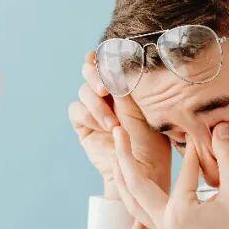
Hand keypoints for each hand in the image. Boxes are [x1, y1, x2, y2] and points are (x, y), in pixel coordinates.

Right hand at [68, 50, 171, 196]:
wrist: (140, 172)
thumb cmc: (152, 142)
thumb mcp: (144, 110)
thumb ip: (127, 87)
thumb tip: (114, 66)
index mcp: (125, 84)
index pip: (109, 61)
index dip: (104, 56)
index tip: (105, 56)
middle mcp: (108, 93)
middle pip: (90, 70)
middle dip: (95, 75)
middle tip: (104, 88)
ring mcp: (94, 108)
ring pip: (83, 91)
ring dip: (96, 105)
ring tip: (113, 125)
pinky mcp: (83, 124)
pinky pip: (76, 109)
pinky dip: (88, 115)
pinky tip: (104, 128)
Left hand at [112, 121, 228, 228]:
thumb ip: (227, 156)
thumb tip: (221, 126)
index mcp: (178, 211)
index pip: (182, 172)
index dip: (193, 151)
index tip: (200, 132)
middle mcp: (166, 225)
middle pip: (135, 187)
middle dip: (125, 157)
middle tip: (119, 131)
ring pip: (135, 209)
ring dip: (123, 184)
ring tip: (117, 161)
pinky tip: (137, 219)